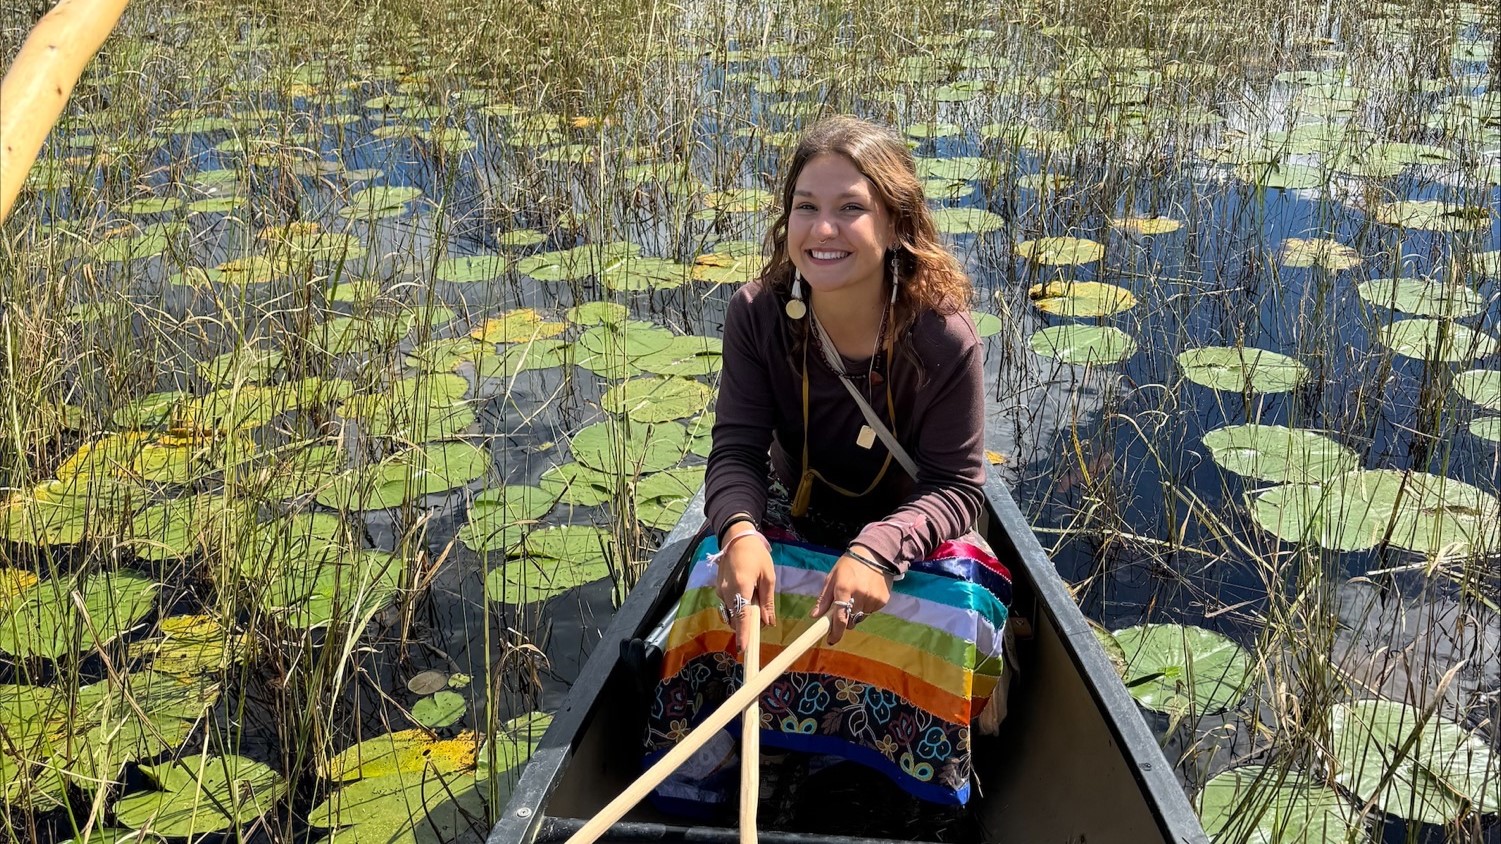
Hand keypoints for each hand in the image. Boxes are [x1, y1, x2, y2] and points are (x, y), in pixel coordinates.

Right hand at [713, 524, 776, 650]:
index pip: (741, 616)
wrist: (736, 538)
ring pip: (732, 613)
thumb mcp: (768, 577)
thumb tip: (768, 623)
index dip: (743, 634)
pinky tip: (748, 595)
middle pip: (735, 618)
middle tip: (762, 616)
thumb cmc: (756, 555)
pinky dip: (738, 607)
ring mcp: (720, 591)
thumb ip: (767, 601)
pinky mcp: (719, 589)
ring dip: (743, 615)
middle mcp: (726, 592)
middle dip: (747, 624)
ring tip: (756, 601)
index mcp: (740, 587)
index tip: (743, 649)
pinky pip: (729, 605)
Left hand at [811, 546, 892, 645]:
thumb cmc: (849, 565)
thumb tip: (815, 616)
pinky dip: (866, 607)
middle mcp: (859, 596)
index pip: (840, 618)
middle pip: (850, 621)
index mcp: (843, 589)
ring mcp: (873, 599)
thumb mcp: (832, 577)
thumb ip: (824, 598)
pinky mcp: (883, 600)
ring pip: (861, 617)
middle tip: (843, 608)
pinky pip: (871, 611)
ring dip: (856, 612)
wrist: (875, 554)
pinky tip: (866, 593)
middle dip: (845, 620)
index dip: (835, 632)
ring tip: (856, 595)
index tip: (831, 640)